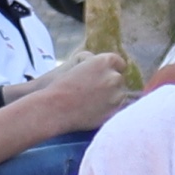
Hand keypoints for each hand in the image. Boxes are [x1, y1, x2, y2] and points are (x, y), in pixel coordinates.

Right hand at [17, 49, 139, 136]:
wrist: (54, 108)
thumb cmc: (61, 85)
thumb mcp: (78, 62)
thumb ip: (96, 63)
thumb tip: (108, 69)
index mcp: (105, 61)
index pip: (119, 63)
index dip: (112, 69)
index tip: (105, 75)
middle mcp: (114, 77)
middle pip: (119, 79)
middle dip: (110, 83)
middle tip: (94, 90)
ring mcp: (116, 96)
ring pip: (119, 95)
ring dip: (110, 97)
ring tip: (91, 102)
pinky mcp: (113, 112)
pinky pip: (115, 109)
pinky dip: (107, 109)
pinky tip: (92, 110)